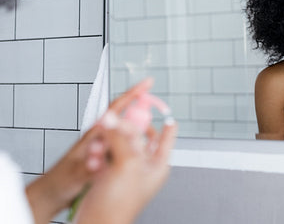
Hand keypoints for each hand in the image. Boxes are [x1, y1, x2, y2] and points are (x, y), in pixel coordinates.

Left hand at [25, 78, 172, 223]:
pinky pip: (127, 148)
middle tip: (155, 135)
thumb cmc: (61, 180)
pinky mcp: (107, 158)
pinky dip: (135, 152)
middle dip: (144, 123)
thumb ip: (91, 168)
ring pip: (129, 136)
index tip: (148, 83)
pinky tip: (139, 160)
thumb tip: (103, 163)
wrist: (53, 193)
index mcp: (95, 134)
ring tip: (149, 150)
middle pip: (129, 120)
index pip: (117, 107)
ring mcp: (106, 147)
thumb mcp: (77, 174)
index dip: (134, 93)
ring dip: (139, 141)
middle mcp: (102, 137)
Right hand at [75, 85, 176, 223]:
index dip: (160, 115)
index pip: (167, 132)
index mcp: (159, 163)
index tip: (153, 99)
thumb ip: (121, 137)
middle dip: (125, 129)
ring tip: (101, 149)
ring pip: (120, 142)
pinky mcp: (111, 173)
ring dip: (109, 140)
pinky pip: (106, 153)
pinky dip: (99, 151)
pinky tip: (94, 158)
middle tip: (115, 124)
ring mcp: (128, 169)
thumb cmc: (117, 206)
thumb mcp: (126, 164)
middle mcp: (145, 165)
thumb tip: (115, 118)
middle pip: (139, 134)